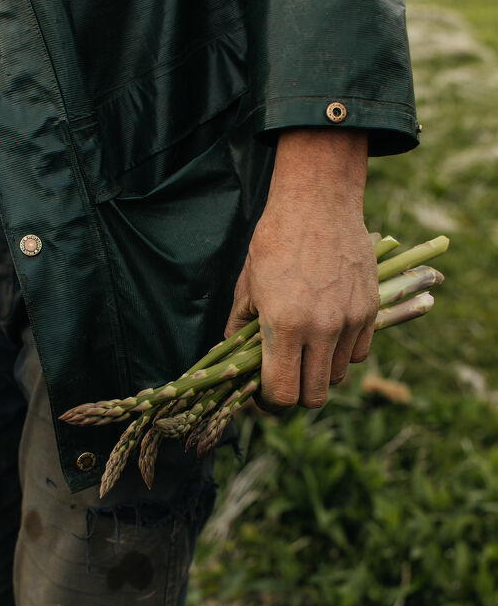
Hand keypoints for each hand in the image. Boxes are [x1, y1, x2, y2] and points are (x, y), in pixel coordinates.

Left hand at [224, 128, 377, 410]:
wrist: (317, 202)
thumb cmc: (273, 242)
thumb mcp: (246, 287)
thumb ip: (240, 330)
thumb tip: (236, 362)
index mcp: (284, 326)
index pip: (282, 393)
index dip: (269, 403)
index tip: (263, 395)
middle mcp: (321, 329)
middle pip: (314, 396)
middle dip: (295, 395)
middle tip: (284, 378)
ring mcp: (349, 321)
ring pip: (337, 377)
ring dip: (319, 373)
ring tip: (305, 351)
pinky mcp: (369, 311)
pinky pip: (358, 354)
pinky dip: (342, 354)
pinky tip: (328, 335)